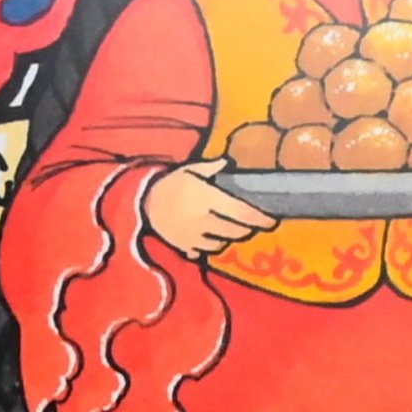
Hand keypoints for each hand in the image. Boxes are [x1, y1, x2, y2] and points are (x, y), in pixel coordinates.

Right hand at [146, 159, 272, 259]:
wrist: (139, 203)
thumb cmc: (169, 184)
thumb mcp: (189, 171)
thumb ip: (211, 167)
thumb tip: (228, 161)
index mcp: (206, 198)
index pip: (242, 213)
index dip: (260, 219)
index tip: (271, 220)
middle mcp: (201, 219)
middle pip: (236, 231)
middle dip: (248, 228)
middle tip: (253, 224)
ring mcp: (191, 235)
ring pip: (222, 243)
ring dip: (230, 237)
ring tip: (233, 229)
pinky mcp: (183, 245)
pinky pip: (205, 250)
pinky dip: (213, 245)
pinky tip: (213, 236)